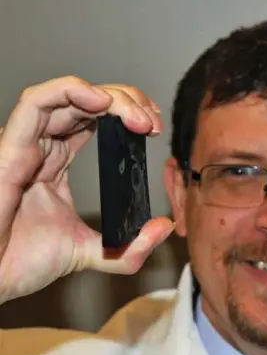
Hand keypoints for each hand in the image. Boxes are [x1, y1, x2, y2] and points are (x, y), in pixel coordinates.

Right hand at [0, 76, 174, 302]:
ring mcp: (24, 145)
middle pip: (84, 102)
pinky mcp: (10, 149)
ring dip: (107, 97)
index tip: (153, 127)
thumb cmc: (21, 263)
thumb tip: (164, 226)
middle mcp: (40, 148)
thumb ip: (129, 247)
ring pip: (65, 96)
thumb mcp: (90, 253)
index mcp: (54, 163)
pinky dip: (68, 90)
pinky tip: (100, 102)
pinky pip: (35, 104)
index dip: (125, 114)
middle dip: (125, 102)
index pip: (92, 120)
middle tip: (151, 122)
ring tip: (136, 115)